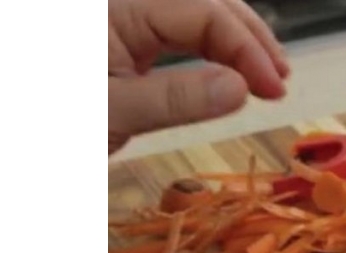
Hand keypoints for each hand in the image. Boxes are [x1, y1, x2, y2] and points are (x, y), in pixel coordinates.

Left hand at [109, 0, 291, 153]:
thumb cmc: (42, 125)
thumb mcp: (112, 113)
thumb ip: (176, 98)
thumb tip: (242, 88)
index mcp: (121, 9)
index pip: (204, 11)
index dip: (247, 47)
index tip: (274, 90)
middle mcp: (127, 7)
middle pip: (205, 5)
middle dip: (249, 39)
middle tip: (280, 81)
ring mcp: (125, 23)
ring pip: (196, 18)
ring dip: (236, 44)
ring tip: (266, 78)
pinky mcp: (124, 43)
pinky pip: (179, 35)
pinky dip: (213, 51)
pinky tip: (232, 72)